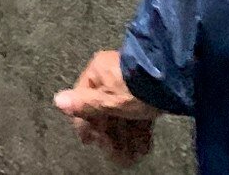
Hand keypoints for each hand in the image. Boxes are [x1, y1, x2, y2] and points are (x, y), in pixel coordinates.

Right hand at [54, 50, 161, 165]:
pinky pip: (137, 113)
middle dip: (110, 136)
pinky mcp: (147, 92)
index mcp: (97, 72)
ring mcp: (130, 84)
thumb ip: (83, 103)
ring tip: (130, 157)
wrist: (171, 81)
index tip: (90, 142)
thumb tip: (57, 101)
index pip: (84, 100)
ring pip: (122, 115)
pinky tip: (142, 148)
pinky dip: (138, 131)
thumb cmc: (134, 88)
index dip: (86, 124)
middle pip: (105, 110)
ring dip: (125, 138)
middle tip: (115, 155)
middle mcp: (111, 76)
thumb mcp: (107, 100)